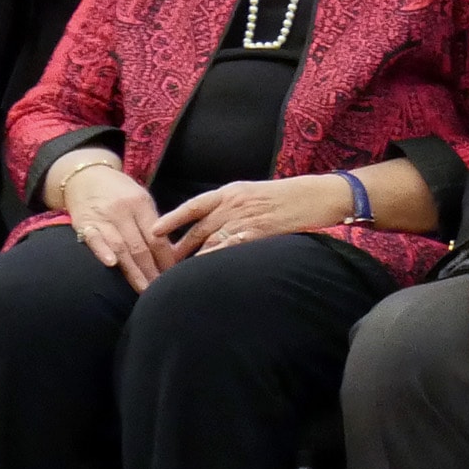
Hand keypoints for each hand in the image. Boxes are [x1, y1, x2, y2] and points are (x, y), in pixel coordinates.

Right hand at [53, 161, 172, 292]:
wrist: (85, 175)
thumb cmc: (118, 191)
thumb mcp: (140, 199)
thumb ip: (152, 223)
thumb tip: (170, 254)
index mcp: (140, 203)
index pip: (157, 237)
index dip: (166, 259)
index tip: (173, 277)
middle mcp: (122, 210)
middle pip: (140, 246)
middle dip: (151, 271)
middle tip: (160, 290)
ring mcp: (102, 217)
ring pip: (121, 247)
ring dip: (133, 272)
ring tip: (143, 289)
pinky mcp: (83, 223)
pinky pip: (93, 238)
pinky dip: (102, 251)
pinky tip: (111, 264)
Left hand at [154, 176, 355, 255]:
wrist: (315, 196)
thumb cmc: (285, 197)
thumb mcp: (253, 193)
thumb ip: (232, 206)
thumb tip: (213, 224)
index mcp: (231, 192)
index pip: (194, 206)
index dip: (172, 218)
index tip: (153, 231)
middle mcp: (233, 204)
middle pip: (199, 229)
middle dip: (178, 247)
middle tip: (161, 264)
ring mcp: (245, 219)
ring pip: (211, 242)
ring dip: (193, 260)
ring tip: (178, 276)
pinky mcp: (258, 234)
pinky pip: (231, 250)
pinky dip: (216, 262)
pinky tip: (206, 274)